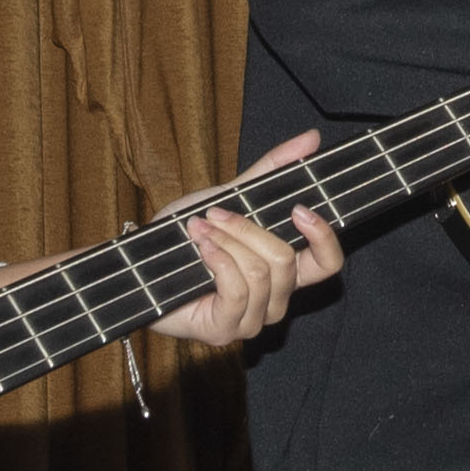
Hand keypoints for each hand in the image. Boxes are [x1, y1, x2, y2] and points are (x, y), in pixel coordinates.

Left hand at [141, 132, 346, 348]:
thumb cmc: (187, 234)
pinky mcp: (225, 331)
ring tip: (199, 229)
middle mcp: (276, 300)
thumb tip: (311, 139)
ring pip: (259, 273)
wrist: (141, 262)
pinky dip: (217, 261)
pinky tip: (201, 248)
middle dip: (246, 228)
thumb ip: (271, 171)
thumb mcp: (231, 195)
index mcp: (285, 270)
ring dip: (224, 241)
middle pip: (286, 261)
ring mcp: (252, 320)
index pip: (328, 264)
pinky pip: (236, 291)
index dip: (323, 237)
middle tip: (215, 214)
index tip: (299, 208)